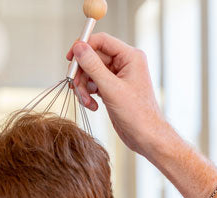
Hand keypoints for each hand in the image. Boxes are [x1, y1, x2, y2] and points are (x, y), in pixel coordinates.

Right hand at [67, 34, 171, 159]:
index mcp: (131, 57)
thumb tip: (78, 47)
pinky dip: (89, 94)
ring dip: (84, 86)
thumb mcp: (112, 89)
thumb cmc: (138, 115)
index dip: (83, 47)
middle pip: (93, 57)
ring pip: (91, 72)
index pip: (101, 41)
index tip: (70, 59)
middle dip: (82, 73)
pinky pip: (94, 84)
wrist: (146, 138)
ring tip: (86, 101)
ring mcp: (118, 77)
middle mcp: (125, 64)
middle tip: (74, 86)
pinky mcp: (113, 90)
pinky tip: (92, 106)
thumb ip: (93, 66)